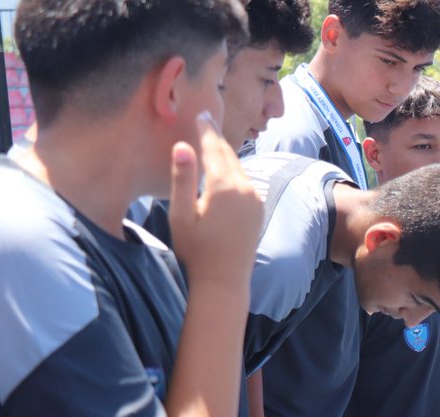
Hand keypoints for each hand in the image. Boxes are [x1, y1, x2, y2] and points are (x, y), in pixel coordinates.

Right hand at [169, 111, 262, 290]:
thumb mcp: (180, 214)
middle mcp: (245, 188)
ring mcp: (255, 199)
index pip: (214, 148)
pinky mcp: (258, 209)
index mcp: (223, 186)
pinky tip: (226, 169)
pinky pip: (246, 182)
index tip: (201, 113)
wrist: (224, 279)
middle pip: (229, 155)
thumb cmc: (196, 249)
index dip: (206, 130)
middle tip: (208, 119)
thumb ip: (183, 178)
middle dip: (217, 138)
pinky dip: (234, 171)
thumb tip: (182, 146)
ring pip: (239, 168)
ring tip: (214, 140)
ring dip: (226, 154)